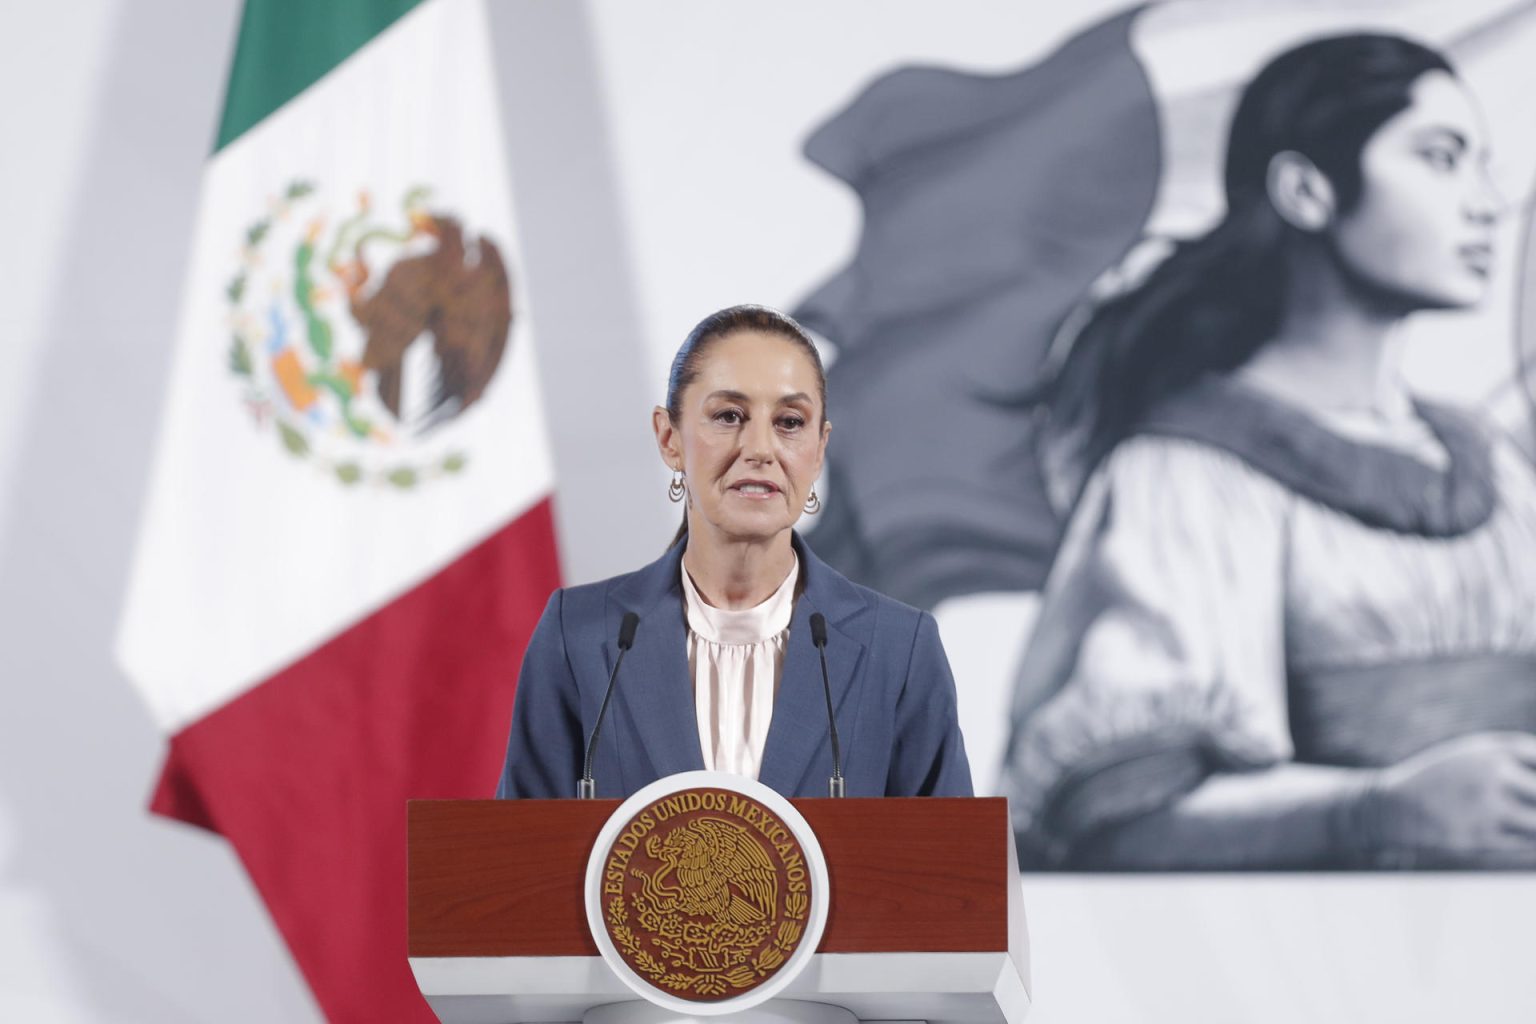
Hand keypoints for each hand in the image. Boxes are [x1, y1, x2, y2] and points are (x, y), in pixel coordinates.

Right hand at [1359, 731, 1535, 868]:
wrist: (1396, 807)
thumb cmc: (1442, 778)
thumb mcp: (1472, 754)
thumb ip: (1513, 756)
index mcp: (1492, 750)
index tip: (1531, 782)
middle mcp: (1491, 773)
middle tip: (1529, 804)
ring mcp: (1486, 806)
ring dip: (1535, 820)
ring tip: (1526, 820)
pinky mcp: (1480, 836)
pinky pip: (1526, 843)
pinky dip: (1530, 840)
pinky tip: (1524, 836)